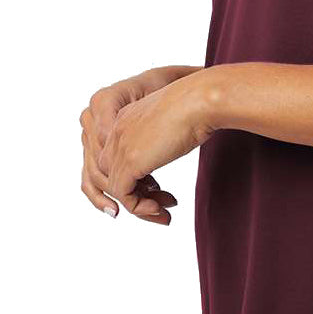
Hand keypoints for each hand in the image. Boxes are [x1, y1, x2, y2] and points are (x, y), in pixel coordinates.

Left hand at [80, 67, 197, 222]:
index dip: (137, 178)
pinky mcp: (129, 161)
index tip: (159, 188)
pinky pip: (124, 195)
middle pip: (112, 174)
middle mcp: (117, 131)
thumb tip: (170, 146)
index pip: (118, 158)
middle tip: (162, 204)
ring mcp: (121, 146)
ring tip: (163, 212)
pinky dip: (139, 207)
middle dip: (135, 194)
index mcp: (126, 118)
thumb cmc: (197, 106)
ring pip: (117, 188)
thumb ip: (161, 135)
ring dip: (140, 205)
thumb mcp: (172, 122)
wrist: (199, 101)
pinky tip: (160, 208)